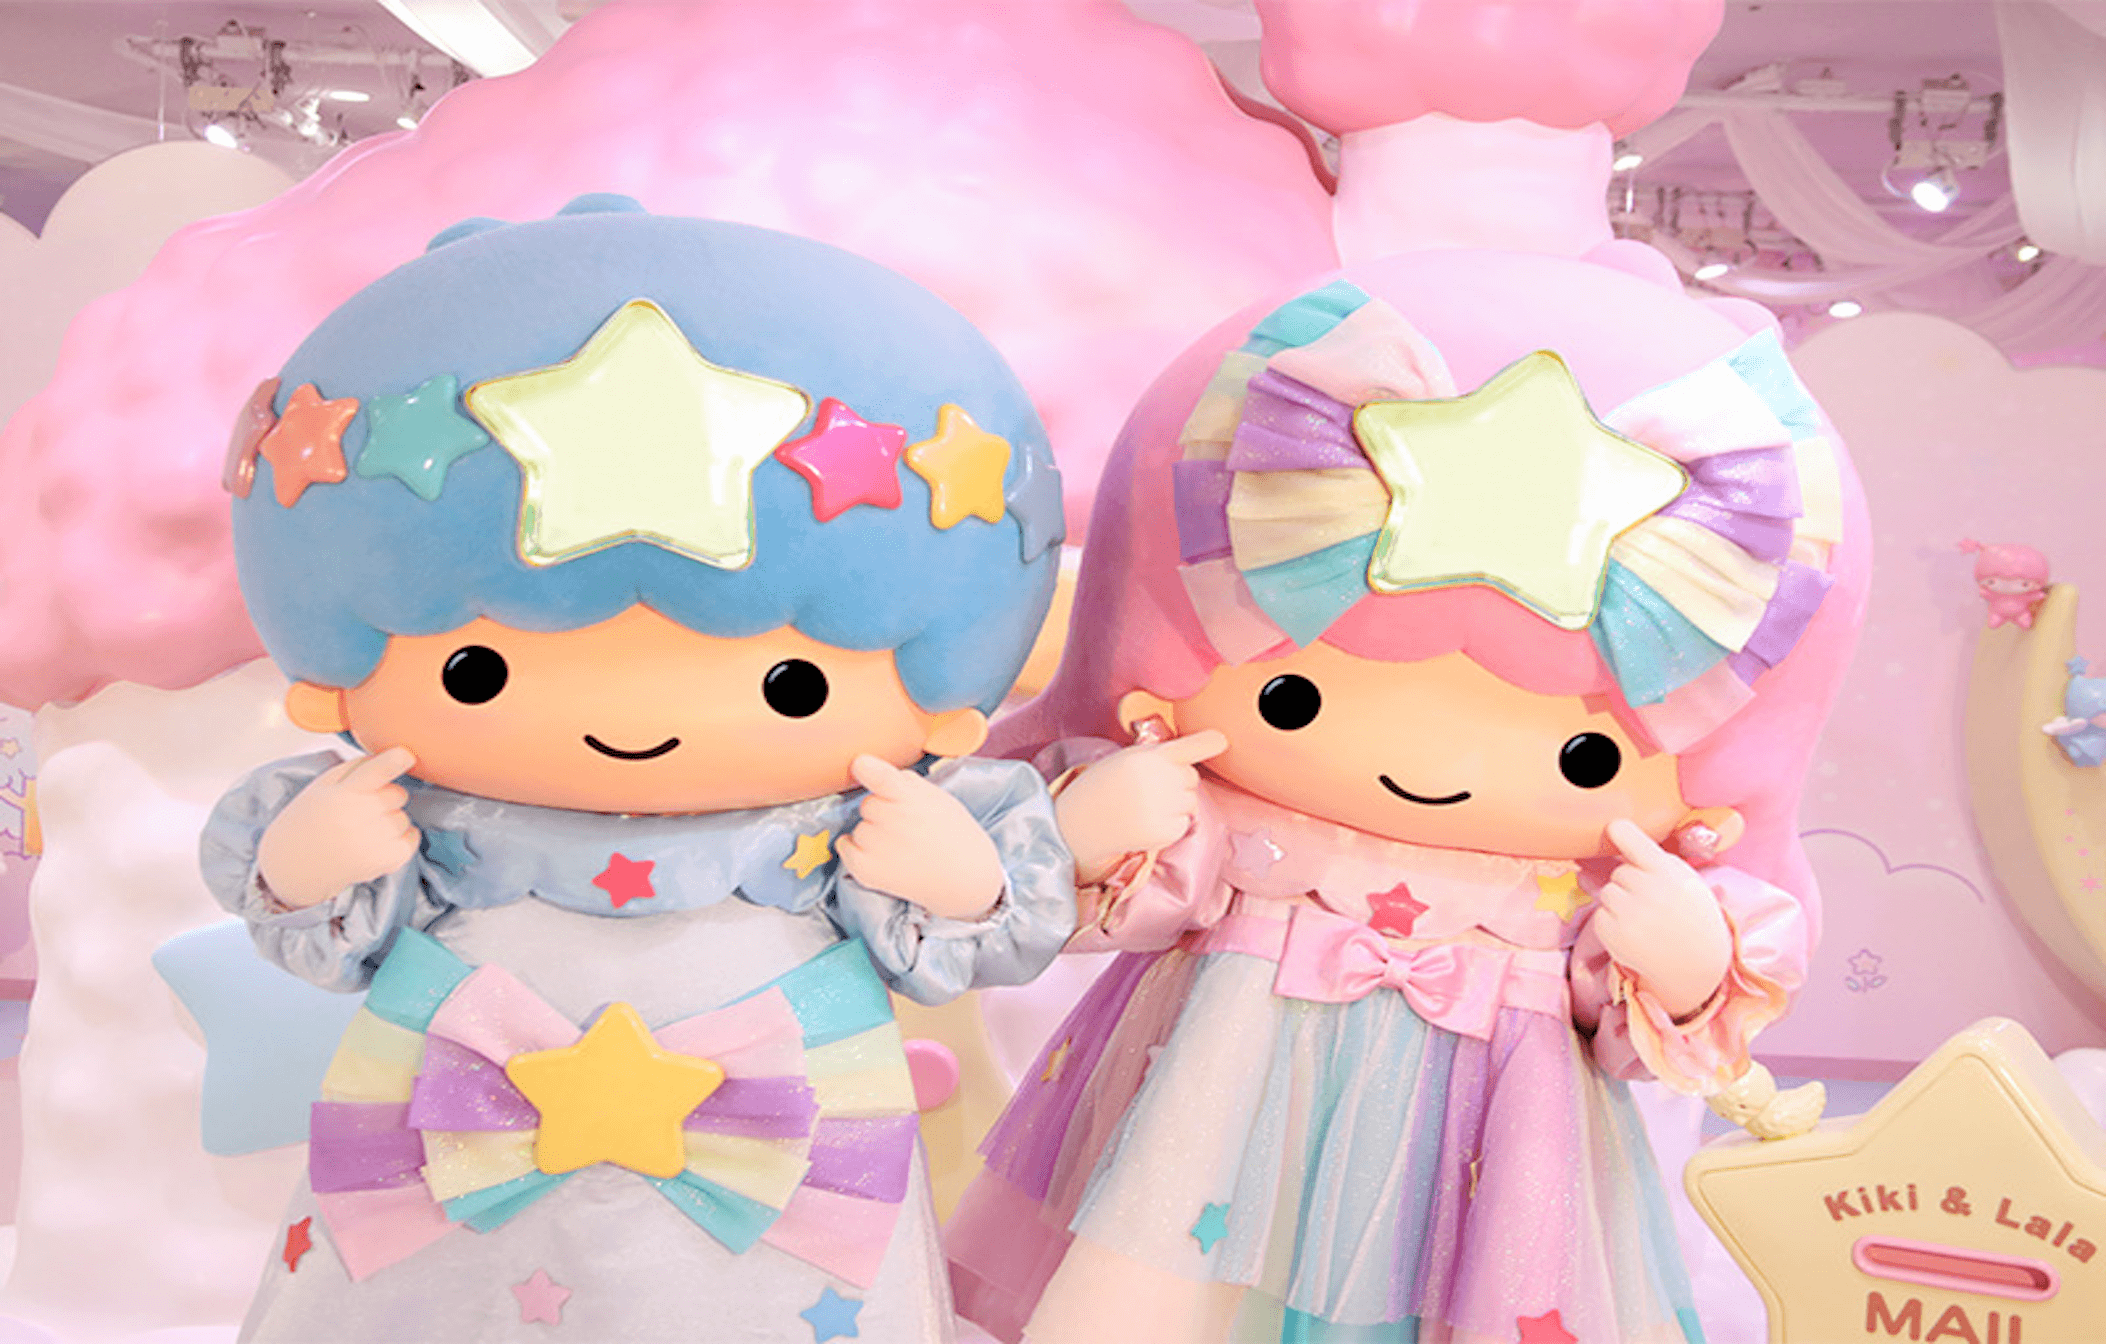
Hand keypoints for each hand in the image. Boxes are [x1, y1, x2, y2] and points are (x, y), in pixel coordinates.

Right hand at [256, 747, 419, 909]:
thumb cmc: (309, 820)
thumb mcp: (321, 786)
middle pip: (398, 794)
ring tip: (362, 830)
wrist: (290, 867)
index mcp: (342, 794)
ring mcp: (372, 842)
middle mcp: (358, 817)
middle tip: (361, 810)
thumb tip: (393, 757)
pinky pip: (412, 839)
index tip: (407, 754)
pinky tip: (381, 840)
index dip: (397, 759)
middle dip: (386, 797)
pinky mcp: (382, 862)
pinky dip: (404, 838)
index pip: (379, 771)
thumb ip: (355, 768)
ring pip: (404, 818)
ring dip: (390, 820)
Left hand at [836, 755, 1003, 920]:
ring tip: (900, 845)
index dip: (866, 768)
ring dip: (872, 832)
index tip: (860, 763)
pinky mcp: (865, 869)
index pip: (881, 777)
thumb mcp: (938, 797)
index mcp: (912, 799)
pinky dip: (855, 848)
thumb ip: (907, 783)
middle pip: (867, 804)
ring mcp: (877, 847)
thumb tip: (874, 772)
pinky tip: (880, 854)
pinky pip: (844, 845)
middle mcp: (892, 821)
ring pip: (858, 826)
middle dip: (882, 811)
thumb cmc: (952, 834)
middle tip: (905, 826)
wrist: (963, 879)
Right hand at [1055, 730, 1227, 882]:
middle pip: (1191, 777)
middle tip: (1148, 790)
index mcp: (1147, 757)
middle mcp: (1158, 780)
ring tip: (1144, 807)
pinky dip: (1172, 825)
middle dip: (1178, 782)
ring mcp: (1163, 807)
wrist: (1080, 824)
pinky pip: (1185, 824)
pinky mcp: (1165, 832)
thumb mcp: (1125, 760)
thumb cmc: (1104, 787)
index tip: (1222, 740)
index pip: (1186, 747)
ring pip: (1191, 802)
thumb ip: (1156, 756)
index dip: (1207, 743)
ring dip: (1176, 804)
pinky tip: (1146, 823)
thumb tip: (1189, 762)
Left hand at [1593, 818, 1730, 1019]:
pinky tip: (1637, 933)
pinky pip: (1601, 914)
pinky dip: (1612, 923)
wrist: (1696, 965)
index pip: (1635, 841)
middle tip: (1655, 904)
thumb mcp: (1683, 883)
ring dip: (1621, 903)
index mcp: (1669, 873)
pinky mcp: (1613, 933)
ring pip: (1608, 892)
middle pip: (1620, 872)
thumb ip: (1648, 865)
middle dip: (1632, 885)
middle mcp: (1648, 889)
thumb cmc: (1690, 916)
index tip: (1613, 827)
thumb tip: (1589, 864)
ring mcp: (1629, 913)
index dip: (1621, 831)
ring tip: (1647, 919)